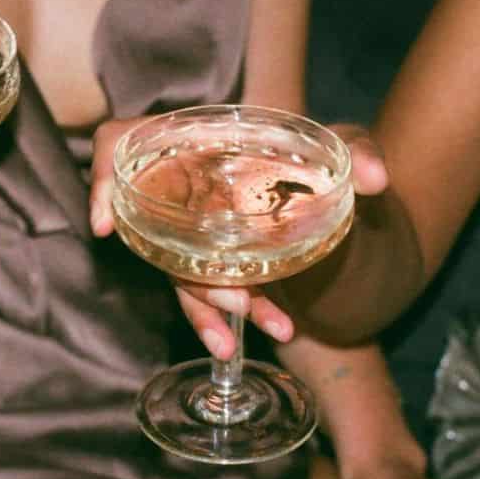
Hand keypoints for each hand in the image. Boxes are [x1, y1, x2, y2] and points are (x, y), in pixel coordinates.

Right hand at [89, 118, 389, 357]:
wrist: (338, 189)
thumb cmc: (321, 155)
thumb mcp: (338, 142)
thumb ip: (357, 150)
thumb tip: (376, 178)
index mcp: (193, 143)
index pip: (120, 147)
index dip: (103, 182)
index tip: (103, 225)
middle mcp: (180, 185)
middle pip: (152, 229)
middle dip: (191, 275)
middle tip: (237, 302)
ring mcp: (190, 228)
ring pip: (178, 272)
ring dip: (209, 309)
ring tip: (247, 336)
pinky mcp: (208, 261)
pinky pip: (202, 291)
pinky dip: (224, 317)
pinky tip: (256, 335)